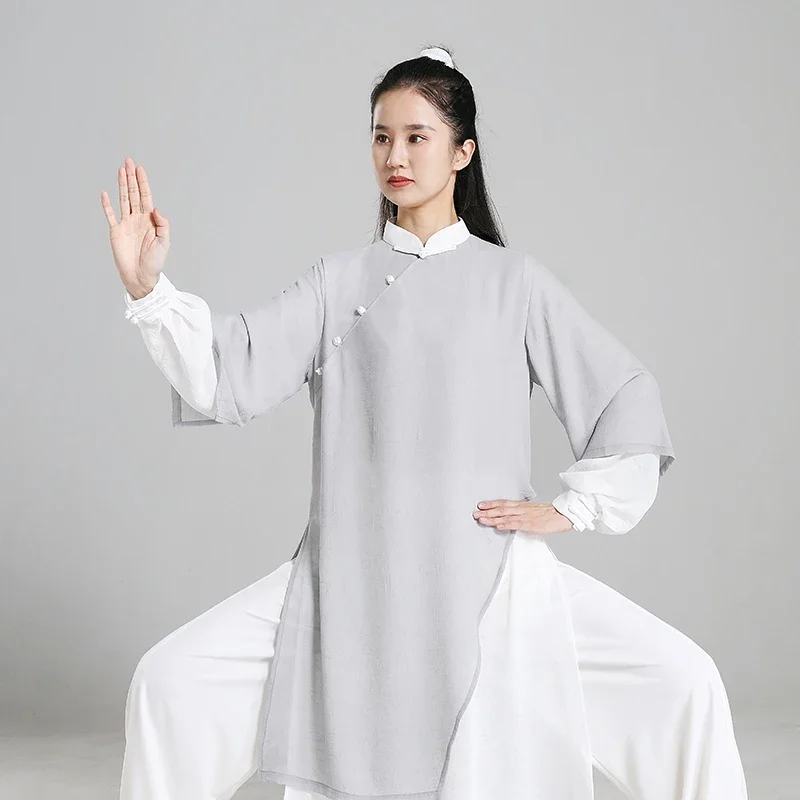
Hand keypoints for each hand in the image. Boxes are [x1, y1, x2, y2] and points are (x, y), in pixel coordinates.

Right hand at [100, 157, 169, 298]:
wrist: (141, 277)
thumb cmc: (155, 262)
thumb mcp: (164, 243)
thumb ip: (163, 225)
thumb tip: (156, 209)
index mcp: (150, 220)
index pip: (146, 196)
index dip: (143, 182)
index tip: (140, 168)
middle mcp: (137, 219)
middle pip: (133, 194)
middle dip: (132, 178)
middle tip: (129, 161)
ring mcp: (126, 224)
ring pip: (123, 200)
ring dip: (121, 185)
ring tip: (120, 170)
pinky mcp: (115, 232)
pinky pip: (110, 215)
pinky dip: (107, 205)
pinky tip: (105, 193)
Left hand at [472, 499, 573, 534]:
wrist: (562, 515)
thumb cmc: (549, 514)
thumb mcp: (533, 510)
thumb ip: (522, 512)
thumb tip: (511, 517)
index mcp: (522, 506)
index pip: (503, 503)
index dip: (491, 503)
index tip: (480, 505)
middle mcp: (521, 509)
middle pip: (501, 509)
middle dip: (487, 511)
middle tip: (475, 513)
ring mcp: (525, 517)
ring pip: (506, 516)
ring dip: (492, 518)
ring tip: (481, 519)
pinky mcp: (531, 525)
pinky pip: (516, 524)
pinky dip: (506, 525)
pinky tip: (498, 526)